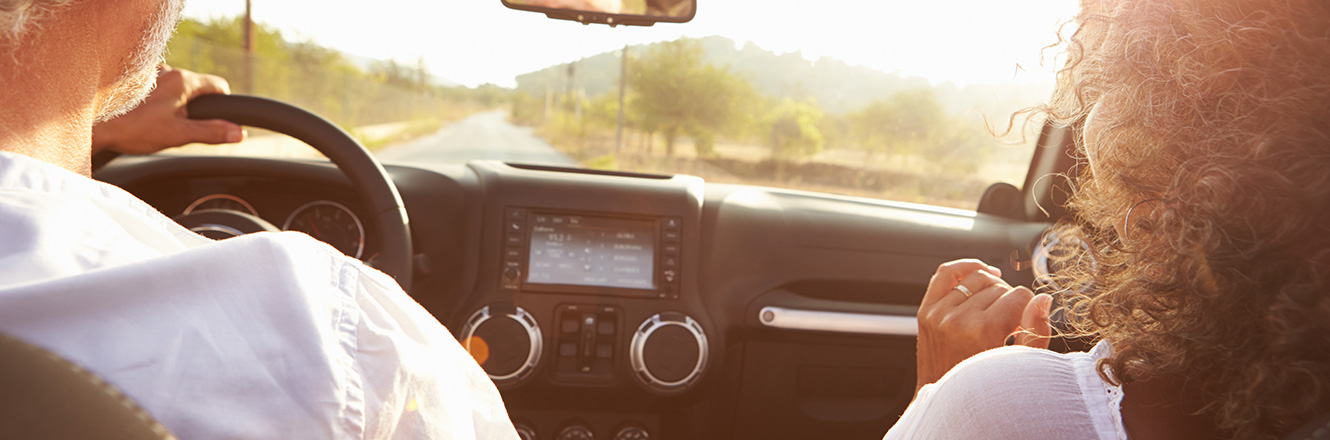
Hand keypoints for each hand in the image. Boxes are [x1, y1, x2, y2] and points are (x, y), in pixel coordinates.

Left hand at [91, 65, 244, 154]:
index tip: (215, 118)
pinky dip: (154, 98)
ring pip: (173, 85)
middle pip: (195, 86)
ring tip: (157, 122)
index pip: (218, 85)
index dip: (222, 103)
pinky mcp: (132, 81)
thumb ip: (211, 132)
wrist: (93, 126)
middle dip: (194, 106)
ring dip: (172, 101)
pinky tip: (142, 114)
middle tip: (179, 126)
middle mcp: (167, 71)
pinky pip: (154, 86)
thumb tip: (239, 133)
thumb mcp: (179, 135)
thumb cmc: (133, 129)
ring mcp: (148, 74)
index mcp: (182, 81)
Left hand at [914, 259, 1052, 390]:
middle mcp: (957, 319)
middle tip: (1010, 324)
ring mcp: (938, 314)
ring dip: (992, 289)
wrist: (947, 402)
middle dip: (1011, 302)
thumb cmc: (986, 387)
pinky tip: (981, 271)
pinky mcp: (926, 311)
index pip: (1019, 296)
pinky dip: (964, 267)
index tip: (1025, 326)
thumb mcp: (1020, 365)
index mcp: (982, 330)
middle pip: (999, 287)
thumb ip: (1036, 331)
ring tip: (997, 308)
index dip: (1029, 308)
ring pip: (977, 279)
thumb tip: (1042, 298)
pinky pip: (945, 273)